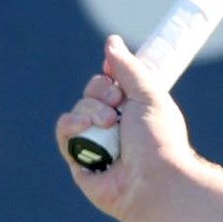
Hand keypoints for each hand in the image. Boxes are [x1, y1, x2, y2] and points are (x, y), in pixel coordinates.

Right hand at [55, 35, 196, 218]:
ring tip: (110, 125)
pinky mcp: (78, 158)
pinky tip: (86, 128)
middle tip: (118, 105)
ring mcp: (95, 141)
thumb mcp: (148, 94)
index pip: (111, 81)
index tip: (115, 75)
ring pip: (77, 109)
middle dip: (101, 93)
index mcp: (133, 109)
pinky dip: (72, 125)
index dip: (110, 75)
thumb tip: (111, 41)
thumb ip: (128, 68)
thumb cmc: (159, 140)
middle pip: (91, 91)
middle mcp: (114, 124)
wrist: (153, 181)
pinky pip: (64, 131)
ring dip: (91, 111)